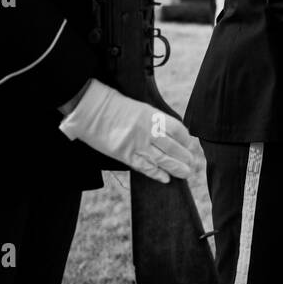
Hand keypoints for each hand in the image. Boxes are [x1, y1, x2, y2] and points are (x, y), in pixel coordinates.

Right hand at [58, 79, 197, 182]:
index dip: (185, 139)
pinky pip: (144, 167)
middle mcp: (147, 130)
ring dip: (175, 168)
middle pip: (172, 147)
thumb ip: (153, 119)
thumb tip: (169, 133)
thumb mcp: (139, 106)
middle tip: (191, 164)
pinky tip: (165, 178)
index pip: (176, 129)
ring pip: (162, 159)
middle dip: (184, 157)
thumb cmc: (113, 105)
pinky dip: (156, 174)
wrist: (90, 108)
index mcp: (151, 115)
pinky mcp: (124, 154)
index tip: (188, 144)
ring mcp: (135, 143)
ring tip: (185, 173)